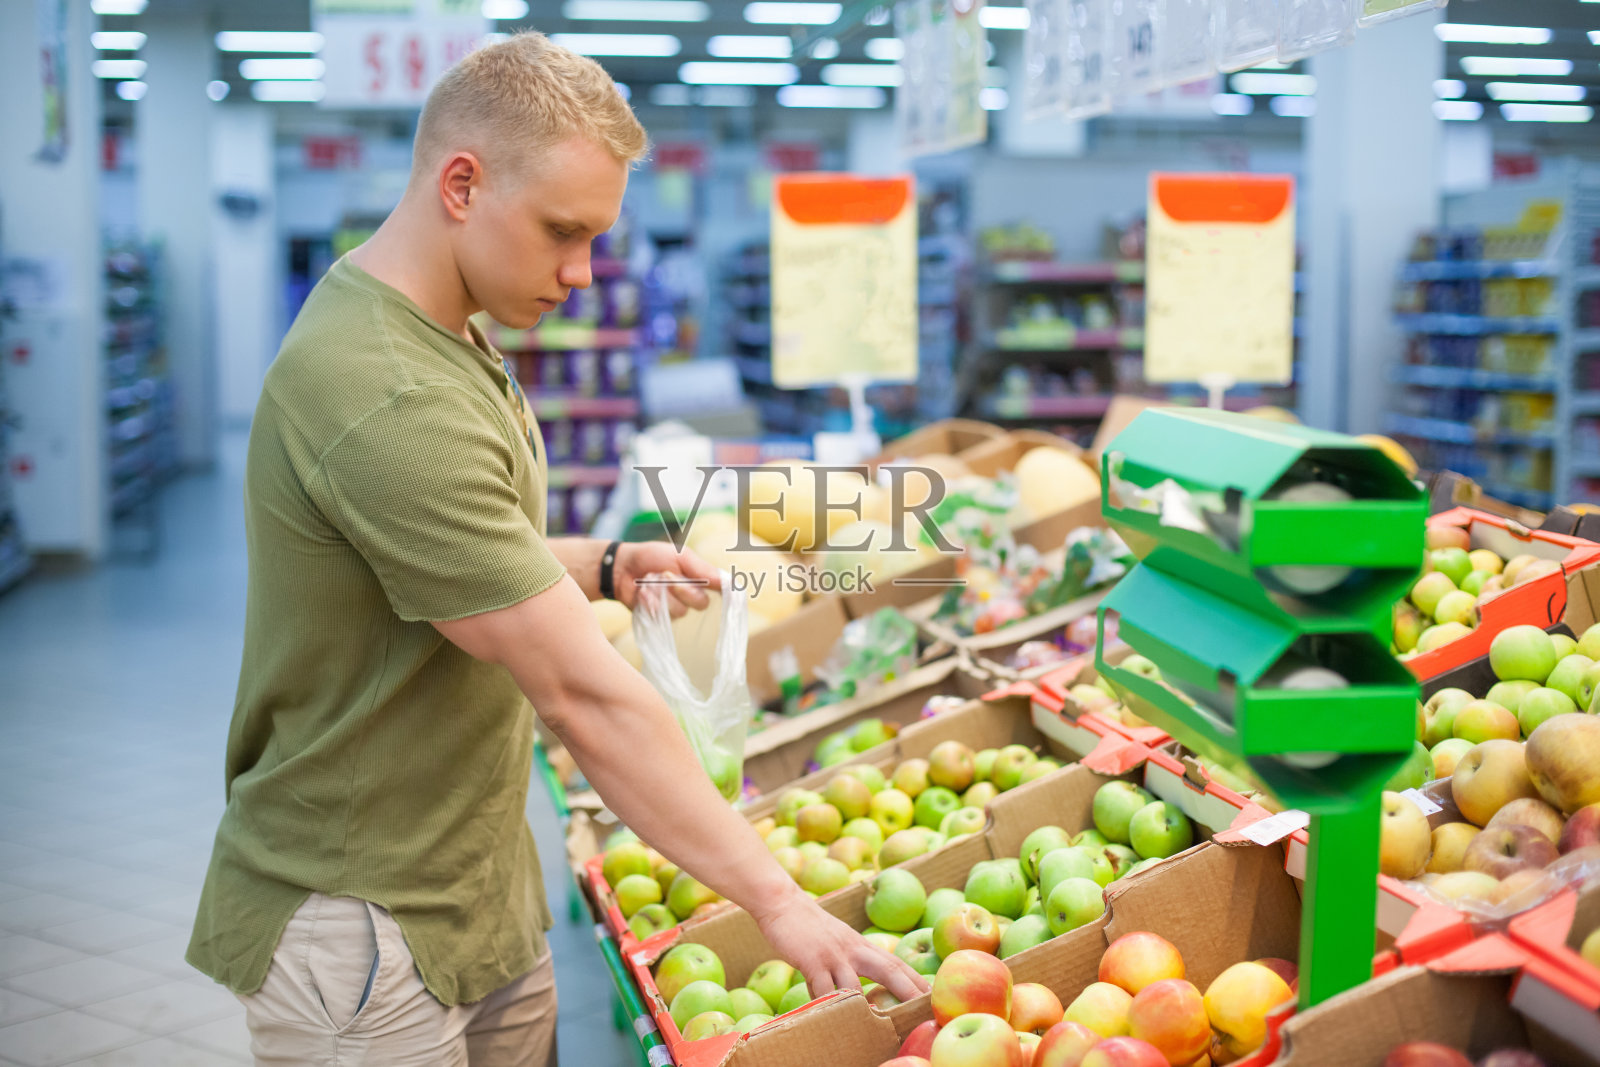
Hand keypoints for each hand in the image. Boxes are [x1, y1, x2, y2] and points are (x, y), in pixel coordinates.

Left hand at [614, 542, 721, 616]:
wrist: (621, 567)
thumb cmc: (651, 556)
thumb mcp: (679, 555)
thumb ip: (702, 569)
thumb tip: (729, 581)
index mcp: (699, 577)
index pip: (722, 589)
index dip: (727, 593)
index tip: (728, 592)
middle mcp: (691, 594)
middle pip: (701, 603)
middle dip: (683, 589)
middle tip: (666, 575)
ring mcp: (675, 607)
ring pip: (680, 611)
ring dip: (661, 595)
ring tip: (647, 582)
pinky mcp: (660, 619)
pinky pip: (662, 617)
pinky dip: (650, 603)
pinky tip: (642, 594)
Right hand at [752, 888, 928, 1004]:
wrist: (782, 902)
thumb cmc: (808, 924)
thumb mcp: (838, 939)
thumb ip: (850, 958)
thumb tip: (858, 987)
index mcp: (861, 944)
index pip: (895, 962)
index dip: (915, 979)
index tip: (931, 994)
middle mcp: (853, 948)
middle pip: (889, 970)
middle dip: (909, 990)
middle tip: (924, 1008)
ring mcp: (833, 954)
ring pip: (855, 987)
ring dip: (864, 1008)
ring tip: (875, 1029)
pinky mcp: (812, 960)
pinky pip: (822, 990)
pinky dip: (826, 1006)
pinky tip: (827, 1019)